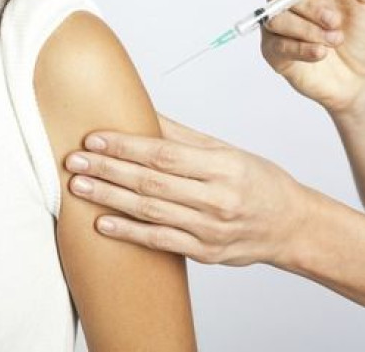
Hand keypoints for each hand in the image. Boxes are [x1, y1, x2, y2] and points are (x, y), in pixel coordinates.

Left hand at [65, 116, 316, 266]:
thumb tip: (144, 113)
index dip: (126, 146)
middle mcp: (217, 198)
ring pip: (151, 212)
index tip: (94, 139)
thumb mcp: (228, 152)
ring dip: (110, 198)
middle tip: (74, 161)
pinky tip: (102, 224)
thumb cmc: (259, 183)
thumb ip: (184, 137)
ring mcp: (211, 229)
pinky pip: (160, 242)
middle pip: (153, 182)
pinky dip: (129, 233)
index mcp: (224, 167)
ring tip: (79, 186)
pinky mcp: (205, 253)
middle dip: (109, 170)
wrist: (290, 226)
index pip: (165, 154)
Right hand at [261, 0, 364, 114]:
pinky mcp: (277, 54)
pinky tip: (320, 54)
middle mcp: (291, 2)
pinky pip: (278, 46)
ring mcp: (281, 28)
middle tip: (335, 21)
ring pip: (277, 20)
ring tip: (335, 40)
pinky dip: (301, 49)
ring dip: (308, 30)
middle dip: (309, 7)